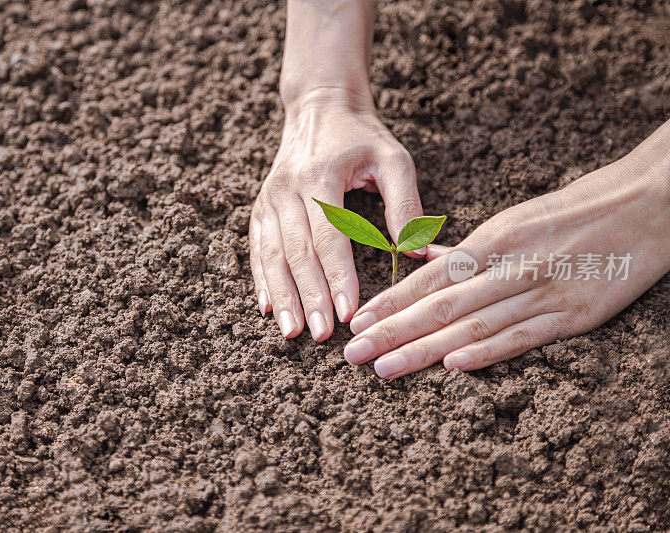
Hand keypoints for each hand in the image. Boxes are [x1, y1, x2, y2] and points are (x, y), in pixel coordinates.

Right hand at [250, 89, 421, 339]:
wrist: (318, 108)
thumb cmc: (360, 137)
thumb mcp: (393, 158)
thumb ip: (406, 202)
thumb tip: (415, 250)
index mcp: (319, 176)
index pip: (329, 236)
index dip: (338, 277)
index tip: (348, 312)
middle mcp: (287, 189)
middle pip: (296, 252)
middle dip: (309, 296)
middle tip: (322, 334)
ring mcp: (269, 199)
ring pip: (272, 255)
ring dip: (282, 296)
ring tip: (292, 331)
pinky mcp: (261, 208)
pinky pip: (258, 248)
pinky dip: (262, 280)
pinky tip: (268, 308)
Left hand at [343, 131, 669, 377]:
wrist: (651, 203)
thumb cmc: (578, 211)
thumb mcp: (518, 219)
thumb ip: (470, 247)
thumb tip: (424, 257)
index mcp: (494, 238)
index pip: (430, 276)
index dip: (391, 301)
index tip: (358, 321)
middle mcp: (511, 264)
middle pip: (441, 304)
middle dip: (392, 330)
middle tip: (352, 353)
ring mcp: (544, 290)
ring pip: (473, 324)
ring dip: (425, 348)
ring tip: (385, 368)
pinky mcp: (577, 314)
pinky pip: (525, 336)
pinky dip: (489, 351)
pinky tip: (454, 365)